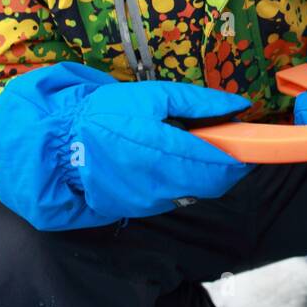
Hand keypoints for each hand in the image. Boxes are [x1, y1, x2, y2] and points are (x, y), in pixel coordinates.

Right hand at [0, 62, 253, 230]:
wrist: (58, 147)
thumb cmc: (106, 114)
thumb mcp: (152, 96)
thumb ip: (198, 102)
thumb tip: (239, 105)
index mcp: (163, 150)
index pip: (218, 166)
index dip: (239, 158)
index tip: (248, 146)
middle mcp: (159, 182)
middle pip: (212, 185)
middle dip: (224, 168)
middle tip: (223, 146)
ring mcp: (148, 200)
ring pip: (192, 192)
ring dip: (201, 176)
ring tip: (188, 151)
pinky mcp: (137, 210)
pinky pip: (171, 198)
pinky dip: (178, 183)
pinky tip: (165, 165)